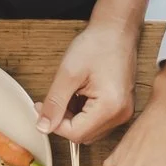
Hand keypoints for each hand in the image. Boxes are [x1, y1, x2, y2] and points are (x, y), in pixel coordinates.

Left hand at [37, 20, 142, 143]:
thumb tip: (43, 126)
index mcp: (110, 107)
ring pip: (89, 130)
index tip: (42, 108)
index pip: (75, 133)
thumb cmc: (98, 45)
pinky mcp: (121, 108)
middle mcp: (121, 114)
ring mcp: (123, 112)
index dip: (54, 124)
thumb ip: (54, 103)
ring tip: (69, 94)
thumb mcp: (68, 73)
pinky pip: (97, 122)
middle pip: (83, 135)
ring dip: (73, 118)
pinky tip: (80, 94)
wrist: (117, 31)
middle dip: (63, 121)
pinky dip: (83, 113)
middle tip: (53, 100)